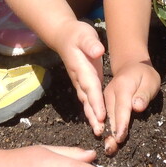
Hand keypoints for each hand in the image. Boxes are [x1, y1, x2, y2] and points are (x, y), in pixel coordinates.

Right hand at [54, 20, 106, 135]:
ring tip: (98, 131)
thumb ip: (90, 44)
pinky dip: (93, 110)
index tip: (100, 116)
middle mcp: (80, 79)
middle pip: (87, 100)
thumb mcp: (84, 35)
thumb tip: (98, 51)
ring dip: (92, 117)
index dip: (95, 102)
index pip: (90, 87)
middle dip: (93, 116)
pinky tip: (98, 121)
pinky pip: (89, 99)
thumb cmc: (77, 34)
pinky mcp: (84, 83)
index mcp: (81, 69)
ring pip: (87, 102)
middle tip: (99, 132)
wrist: (64, 36)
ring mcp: (81, 82)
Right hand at [103, 61, 160, 151]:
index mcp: (123, 86)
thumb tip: (137, 107)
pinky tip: (107, 140)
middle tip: (111, 149)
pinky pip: (105, 116)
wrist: (132, 66)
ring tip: (109, 149)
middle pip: (111, 115)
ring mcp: (106, 97)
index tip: (120, 137)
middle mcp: (110, 92)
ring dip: (107, 133)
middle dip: (111, 133)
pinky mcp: (105, 102)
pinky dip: (106, 128)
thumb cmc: (144, 75)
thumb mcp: (150, 81)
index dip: (121, 123)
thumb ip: (144, 94)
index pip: (122, 107)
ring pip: (106, 117)